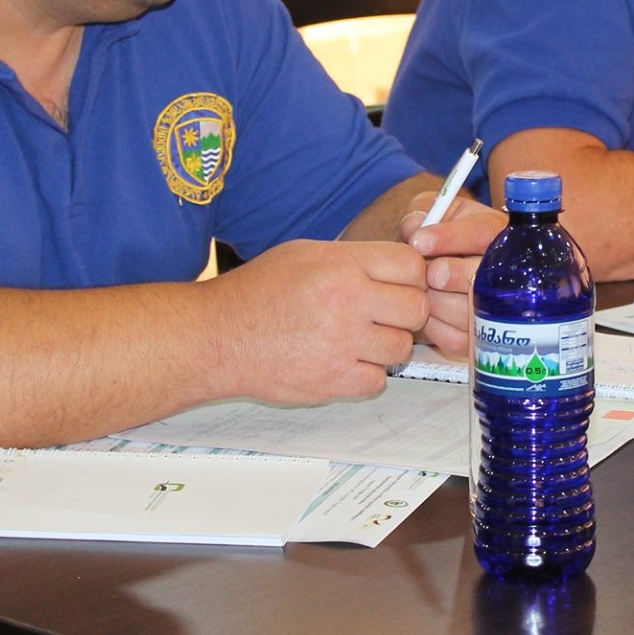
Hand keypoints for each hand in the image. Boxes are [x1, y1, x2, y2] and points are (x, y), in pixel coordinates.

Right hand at [211, 239, 429, 403]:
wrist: (217, 337)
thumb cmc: (258, 293)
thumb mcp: (305, 253)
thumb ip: (354, 259)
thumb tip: (400, 268)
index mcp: (341, 265)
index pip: (411, 266)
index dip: (411, 277)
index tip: (399, 286)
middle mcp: (346, 301)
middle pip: (416, 309)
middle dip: (406, 313)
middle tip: (384, 316)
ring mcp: (341, 344)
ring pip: (402, 347)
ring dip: (386, 346)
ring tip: (359, 340)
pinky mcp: (332, 380)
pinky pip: (377, 380)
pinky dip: (365, 375)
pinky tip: (344, 362)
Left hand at [405, 195, 502, 353]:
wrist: (450, 267)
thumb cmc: (443, 236)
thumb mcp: (436, 214)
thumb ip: (422, 214)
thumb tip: (414, 228)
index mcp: (494, 231)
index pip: (481, 232)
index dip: (449, 238)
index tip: (419, 241)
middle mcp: (502, 269)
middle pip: (482, 277)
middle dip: (450, 275)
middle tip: (429, 273)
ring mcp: (495, 305)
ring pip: (466, 310)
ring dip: (437, 301)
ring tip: (423, 290)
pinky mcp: (479, 336)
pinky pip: (455, 338)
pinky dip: (434, 327)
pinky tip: (426, 311)